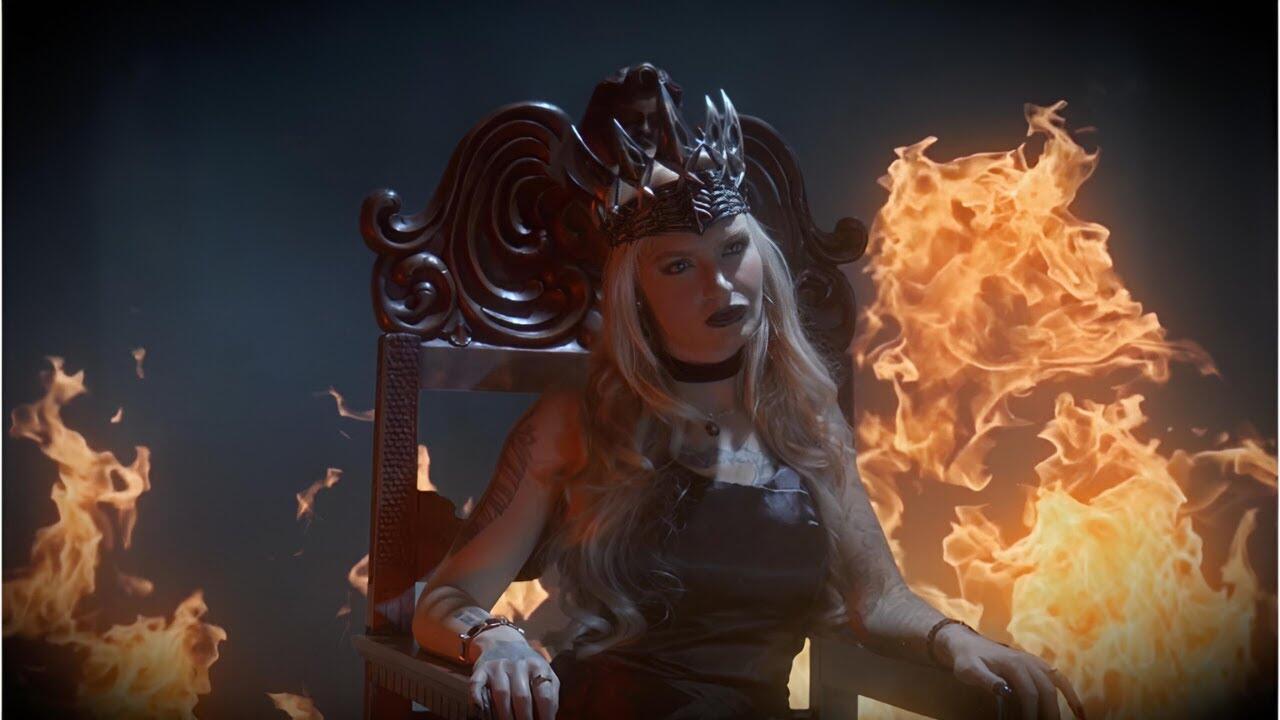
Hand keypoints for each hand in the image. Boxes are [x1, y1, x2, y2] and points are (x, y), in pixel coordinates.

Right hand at [469, 626, 558, 719]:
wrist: (502, 641)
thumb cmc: (527, 667)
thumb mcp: (543, 674)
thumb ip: (549, 695)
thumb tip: (549, 719)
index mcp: (538, 667)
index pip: (544, 695)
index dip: (545, 715)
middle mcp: (518, 665)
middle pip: (522, 697)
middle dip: (524, 719)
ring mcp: (498, 666)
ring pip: (501, 694)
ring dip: (505, 716)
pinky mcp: (481, 669)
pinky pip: (477, 687)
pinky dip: (479, 702)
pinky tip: (484, 715)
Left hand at [937, 624, 1084, 719]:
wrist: (966, 643)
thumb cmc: (966, 659)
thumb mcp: (969, 670)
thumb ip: (986, 680)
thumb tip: (1005, 691)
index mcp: (1013, 663)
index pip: (1028, 692)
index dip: (1031, 712)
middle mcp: (1028, 662)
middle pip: (1046, 690)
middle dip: (1049, 713)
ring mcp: (1035, 663)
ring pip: (1056, 686)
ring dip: (1062, 706)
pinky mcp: (1038, 666)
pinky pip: (1059, 679)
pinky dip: (1071, 695)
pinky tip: (1079, 712)